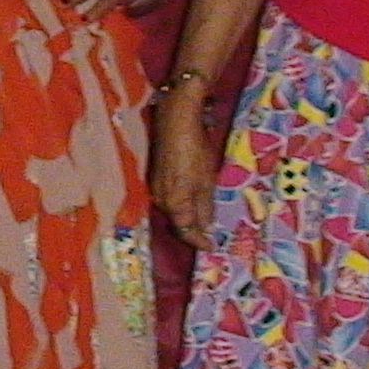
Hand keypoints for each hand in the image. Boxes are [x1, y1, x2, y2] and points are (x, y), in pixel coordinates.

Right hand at [150, 95, 216, 250]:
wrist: (176, 121)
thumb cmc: (195, 151)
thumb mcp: (206, 181)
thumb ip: (205, 207)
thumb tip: (206, 228)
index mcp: (174, 203)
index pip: (185, 231)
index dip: (199, 241)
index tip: (212, 247)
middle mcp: (161, 199)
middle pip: (177, 222)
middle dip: (193, 230)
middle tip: (209, 235)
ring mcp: (156, 186)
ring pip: (173, 210)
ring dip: (187, 217)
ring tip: (204, 219)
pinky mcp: (156, 175)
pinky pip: (170, 198)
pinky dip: (182, 203)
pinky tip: (192, 199)